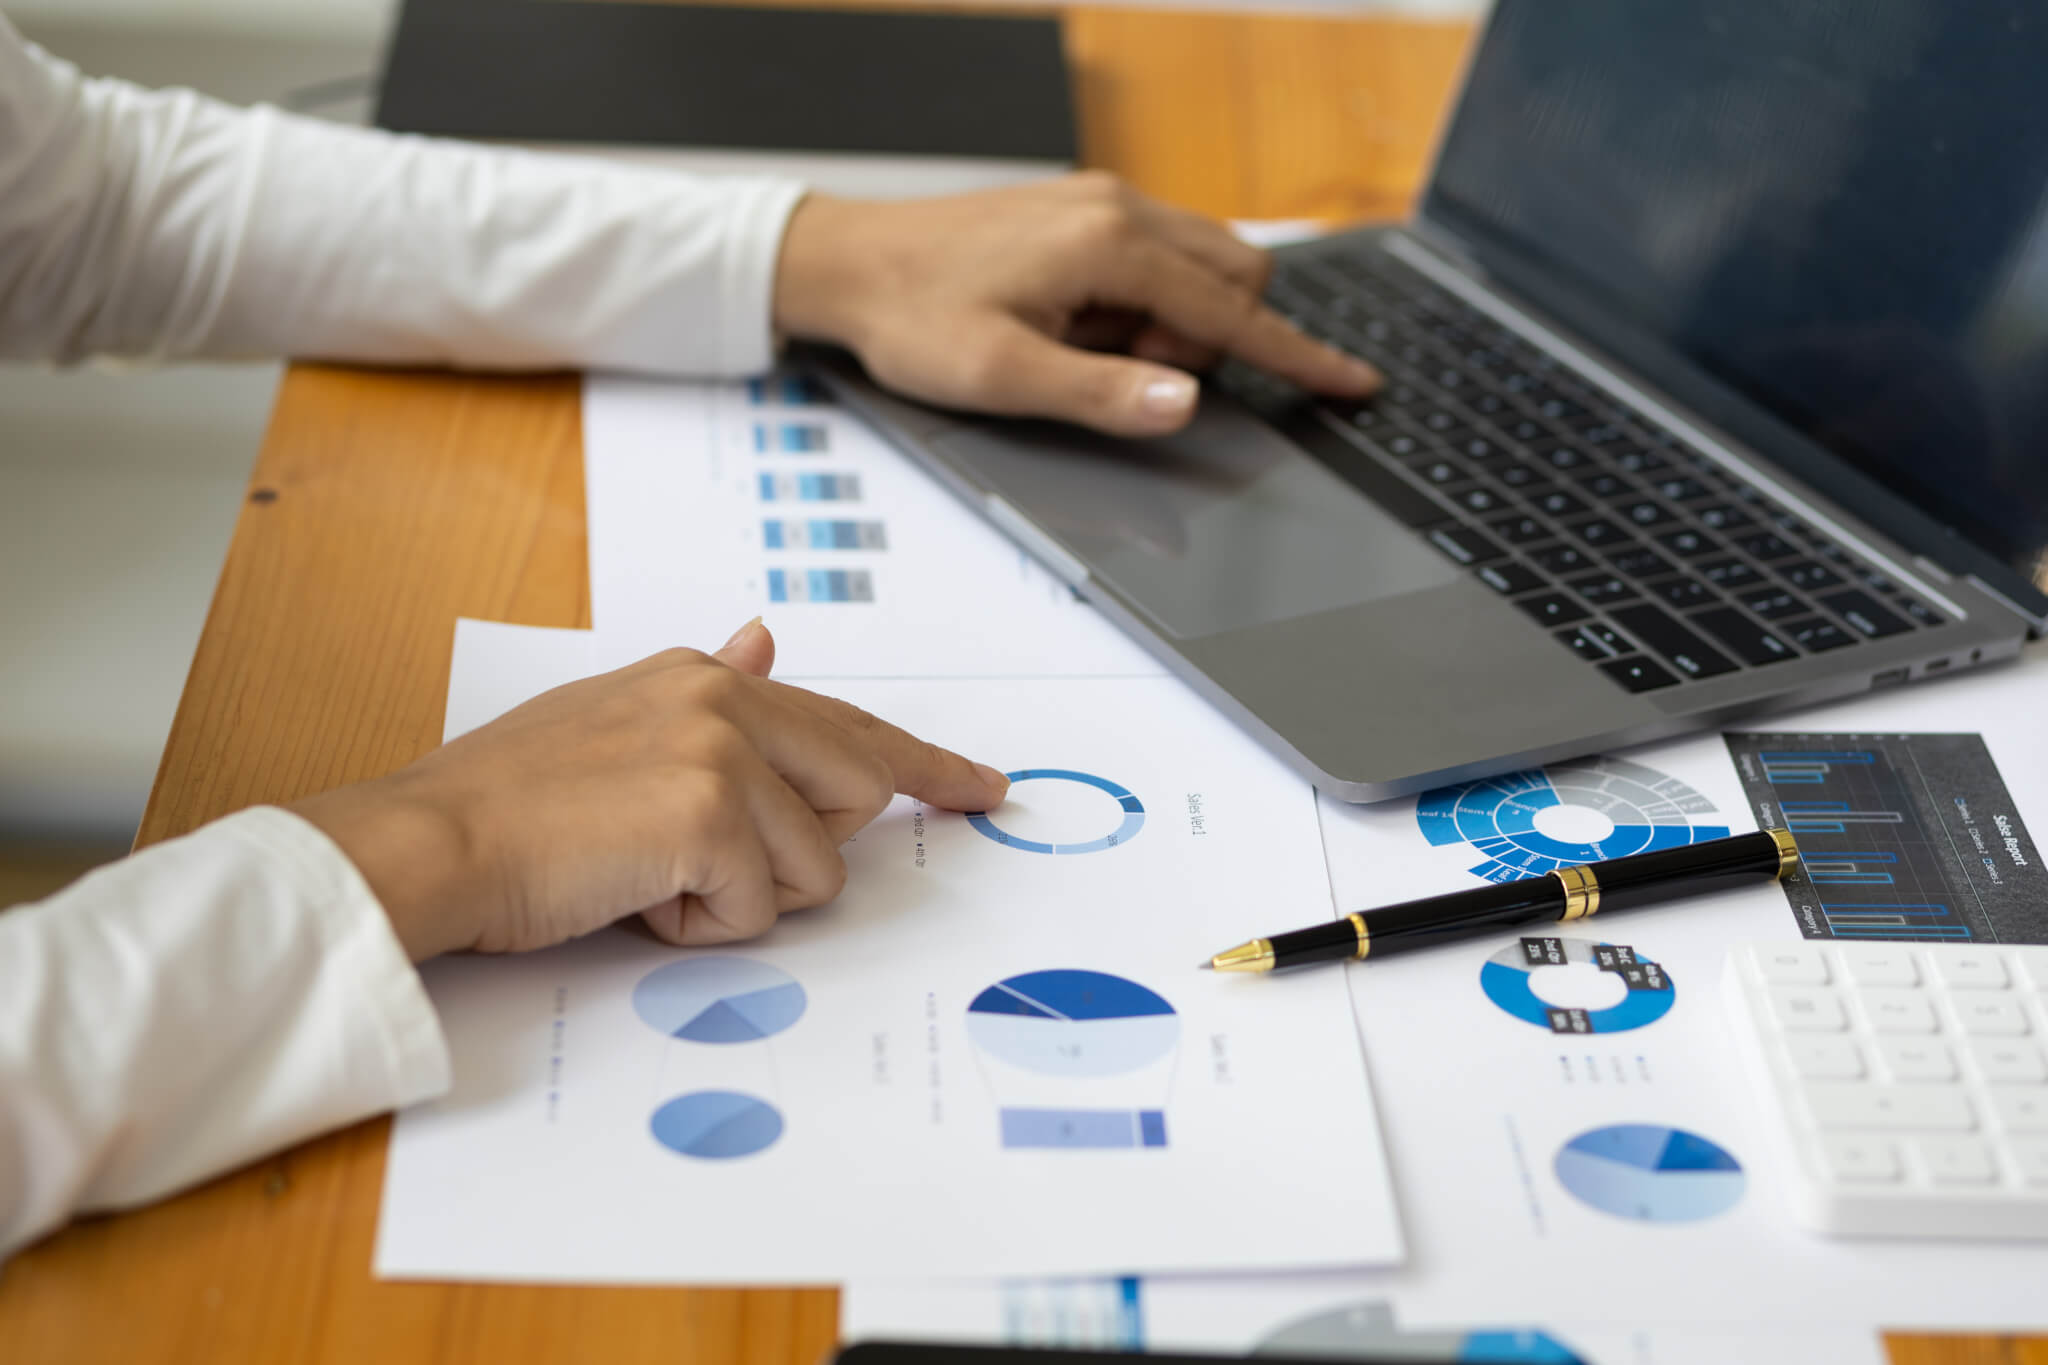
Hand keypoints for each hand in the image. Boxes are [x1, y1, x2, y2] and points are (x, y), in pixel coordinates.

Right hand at [291, 620, 1008, 960]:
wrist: (429, 844)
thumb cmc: (505, 804)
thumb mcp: (613, 722)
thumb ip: (703, 689)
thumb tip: (765, 639)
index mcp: (704, 675)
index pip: (845, 721)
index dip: (924, 765)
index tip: (981, 788)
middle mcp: (723, 694)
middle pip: (858, 789)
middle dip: (802, 850)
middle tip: (704, 865)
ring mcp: (721, 750)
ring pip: (813, 868)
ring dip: (734, 899)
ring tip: (642, 874)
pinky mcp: (710, 814)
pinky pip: (760, 911)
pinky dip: (700, 927)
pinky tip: (630, 896)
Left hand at [772, 172, 1380, 437]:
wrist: (849, 262)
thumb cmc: (914, 319)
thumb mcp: (1002, 376)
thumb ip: (1102, 392)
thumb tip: (1187, 400)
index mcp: (1107, 246)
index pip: (1232, 311)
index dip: (1297, 357)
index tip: (1353, 384)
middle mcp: (1118, 208)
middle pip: (1234, 278)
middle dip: (1207, 339)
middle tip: (1119, 371)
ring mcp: (1103, 203)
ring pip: (1203, 264)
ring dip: (1175, 320)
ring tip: (1090, 348)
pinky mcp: (1086, 211)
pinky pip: (1159, 257)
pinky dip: (1146, 301)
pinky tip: (1081, 323)